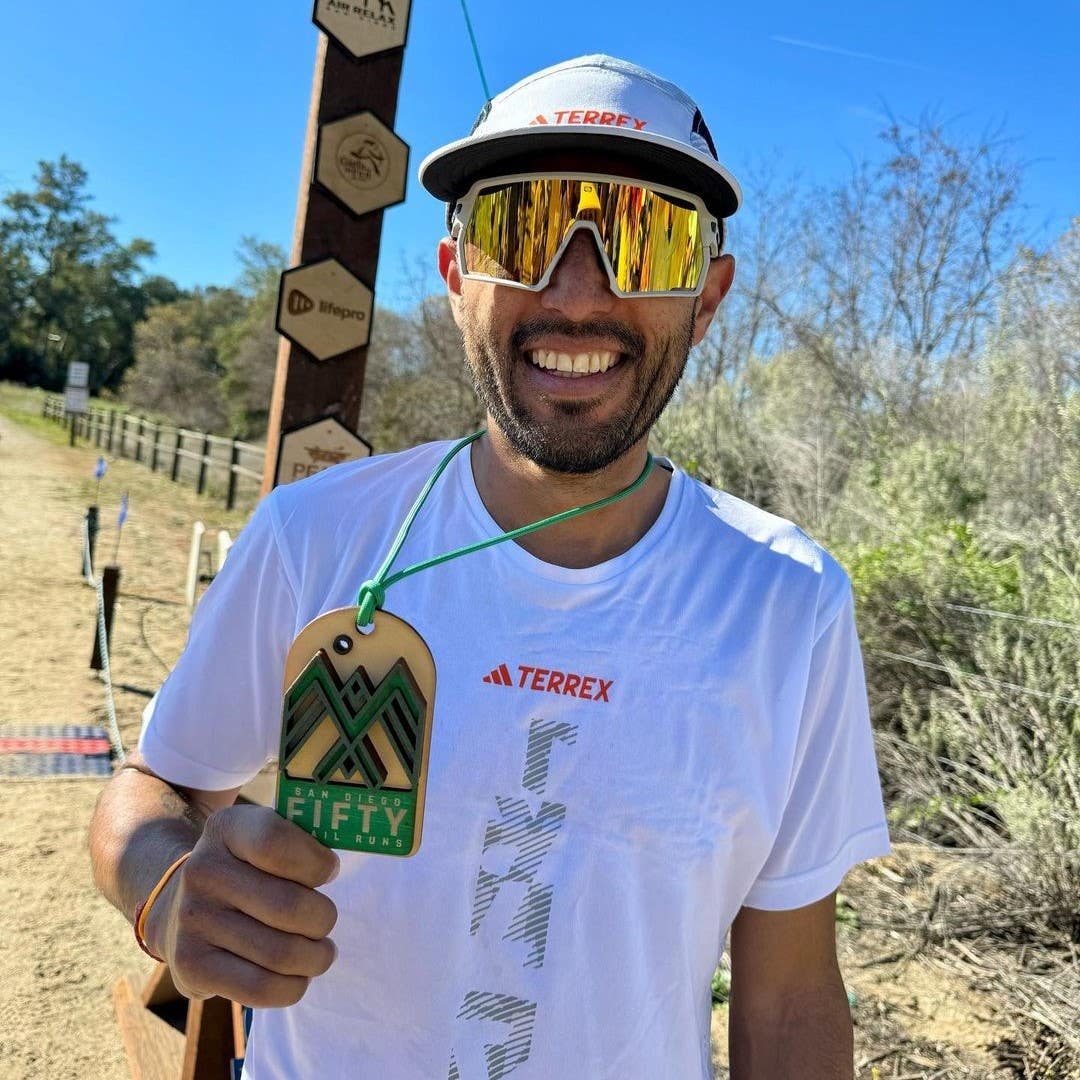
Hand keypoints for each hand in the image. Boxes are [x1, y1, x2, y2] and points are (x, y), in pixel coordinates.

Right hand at [143, 805, 339, 1006]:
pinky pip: (260, 988)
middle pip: (289, 907)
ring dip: (316, 957)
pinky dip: (293, 987)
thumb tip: (333, 870)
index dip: (316, 863)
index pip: (276, 843)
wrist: (183, 905)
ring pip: (281, 953)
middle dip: (323, 919)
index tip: (329, 872)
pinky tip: (298, 976)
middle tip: (326, 921)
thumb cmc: (249, 868)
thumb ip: (302, 841)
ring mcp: (192, 920)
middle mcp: (202, 871)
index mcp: (226, 829)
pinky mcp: (191, 965)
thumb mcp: (266, 837)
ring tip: (320, 952)